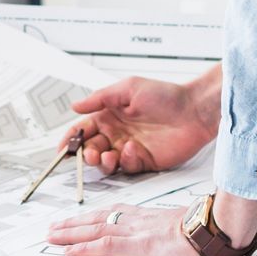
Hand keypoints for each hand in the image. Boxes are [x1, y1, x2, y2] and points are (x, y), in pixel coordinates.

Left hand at [47, 204, 228, 255]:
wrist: (214, 229)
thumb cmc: (205, 229)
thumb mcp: (182, 226)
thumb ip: (170, 229)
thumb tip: (171, 236)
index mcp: (147, 215)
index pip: (112, 213)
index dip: (91, 216)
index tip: (77, 219)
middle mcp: (137, 220)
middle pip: (97, 218)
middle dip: (73, 223)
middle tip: (53, 228)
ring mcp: (136, 231)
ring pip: (95, 229)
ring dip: (70, 233)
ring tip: (52, 236)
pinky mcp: (139, 245)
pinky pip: (105, 245)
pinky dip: (84, 247)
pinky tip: (69, 250)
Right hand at [61, 69, 220, 175]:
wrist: (193, 111)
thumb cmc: (165, 95)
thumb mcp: (128, 88)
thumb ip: (100, 98)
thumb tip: (75, 105)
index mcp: (109, 115)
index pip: (83, 129)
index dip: (71, 138)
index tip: (63, 147)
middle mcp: (117, 133)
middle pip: (91, 149)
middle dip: (86, 154)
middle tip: (89, 154)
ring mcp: (129, 148)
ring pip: (106, 163)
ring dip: (102, 162)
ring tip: (108, 155)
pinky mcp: (143, 161)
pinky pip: (126, 167)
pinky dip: (125, 161)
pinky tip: (132, 150)